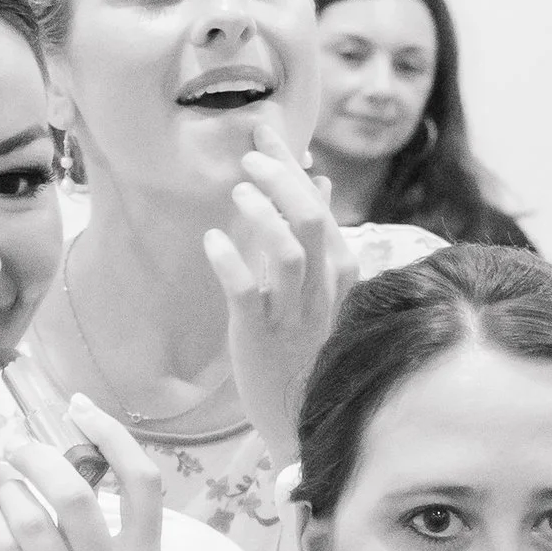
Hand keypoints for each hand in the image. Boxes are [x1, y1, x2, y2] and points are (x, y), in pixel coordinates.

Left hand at [0, 399, 163, 550]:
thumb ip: (101, 539)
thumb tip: (72, 460)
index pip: (145, 485)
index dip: (113, 436)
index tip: (81, 408)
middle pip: (79, 493)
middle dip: (40, 457)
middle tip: (16, 447)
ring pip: (35, 520)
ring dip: (10, 492)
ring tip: (2, 491)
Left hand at [202, 145, 354, 462]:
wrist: (299, 421)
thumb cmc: (304, 349)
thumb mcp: (317, 288)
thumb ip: (317, 235)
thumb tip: (319, 181)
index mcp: (339, 272)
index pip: (320, 206)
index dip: (290, 165)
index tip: (265, 129)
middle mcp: (323, 289)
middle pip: (312, 220)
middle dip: (281, 180)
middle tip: (249, 156)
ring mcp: (294, 314)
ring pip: (288, 252)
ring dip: (263, 214)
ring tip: (237, 191)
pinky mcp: (261, 337)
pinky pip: (248, 293)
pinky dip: (230, 261)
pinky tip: (212, 239)